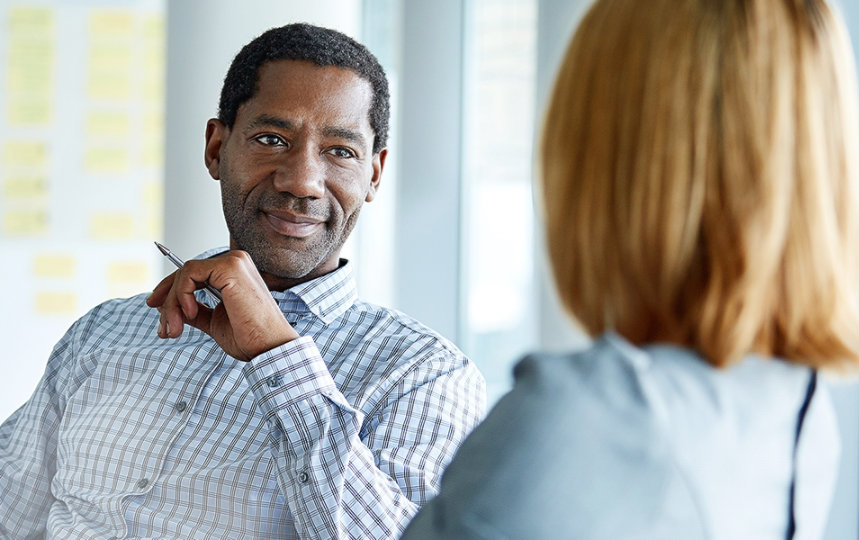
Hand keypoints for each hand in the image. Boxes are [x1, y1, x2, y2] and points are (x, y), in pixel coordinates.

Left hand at [146, 250, 299, 360]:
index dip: (170, 289)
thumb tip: (170, 307)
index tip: (154, 308)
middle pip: (185, 272)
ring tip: (174, 330)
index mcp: (234, 273)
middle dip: (167, 301)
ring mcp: (233, 262)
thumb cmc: (249, 337)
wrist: (269, 347)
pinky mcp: (230, 267)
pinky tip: (189, 314)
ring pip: (184, 274)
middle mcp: (235, 261)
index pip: (193, 273)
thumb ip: (195, 311)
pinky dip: (182, 295)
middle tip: (163, 328)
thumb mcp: (214, 321)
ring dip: (172, 303)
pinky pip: (189, 274)